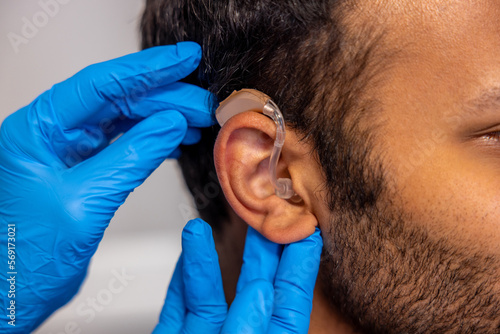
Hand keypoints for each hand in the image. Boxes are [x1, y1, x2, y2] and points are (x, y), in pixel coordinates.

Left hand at [0, 42, 212, 331]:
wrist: (10, 297)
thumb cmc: (23, 260)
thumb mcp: (84, 204)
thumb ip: (130, 159)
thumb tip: (170, 124)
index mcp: (37, 131)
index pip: (99, 85)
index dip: (147, 69)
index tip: (184, 59)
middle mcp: (51, 134)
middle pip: (117, 99)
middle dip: (165, 97)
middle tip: (205, 102)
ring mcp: (68, 152)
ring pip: (124, 119)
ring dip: (164, 117)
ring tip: (200, 119)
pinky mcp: (83, 170)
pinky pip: (124, 143)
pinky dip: (154, 140)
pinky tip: (177, 138)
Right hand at [154, 219, 322, 333]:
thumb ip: (248, 330)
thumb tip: (262, 290)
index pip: (290, 304)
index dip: (299, 266)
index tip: (306, 230)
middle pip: (253, 289)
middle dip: (259, 249)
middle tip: (265, 212)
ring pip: (208, 294)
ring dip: (204, 256)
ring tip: (199, 225)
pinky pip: (178, 306)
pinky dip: (181, 279)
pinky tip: (186, 252)